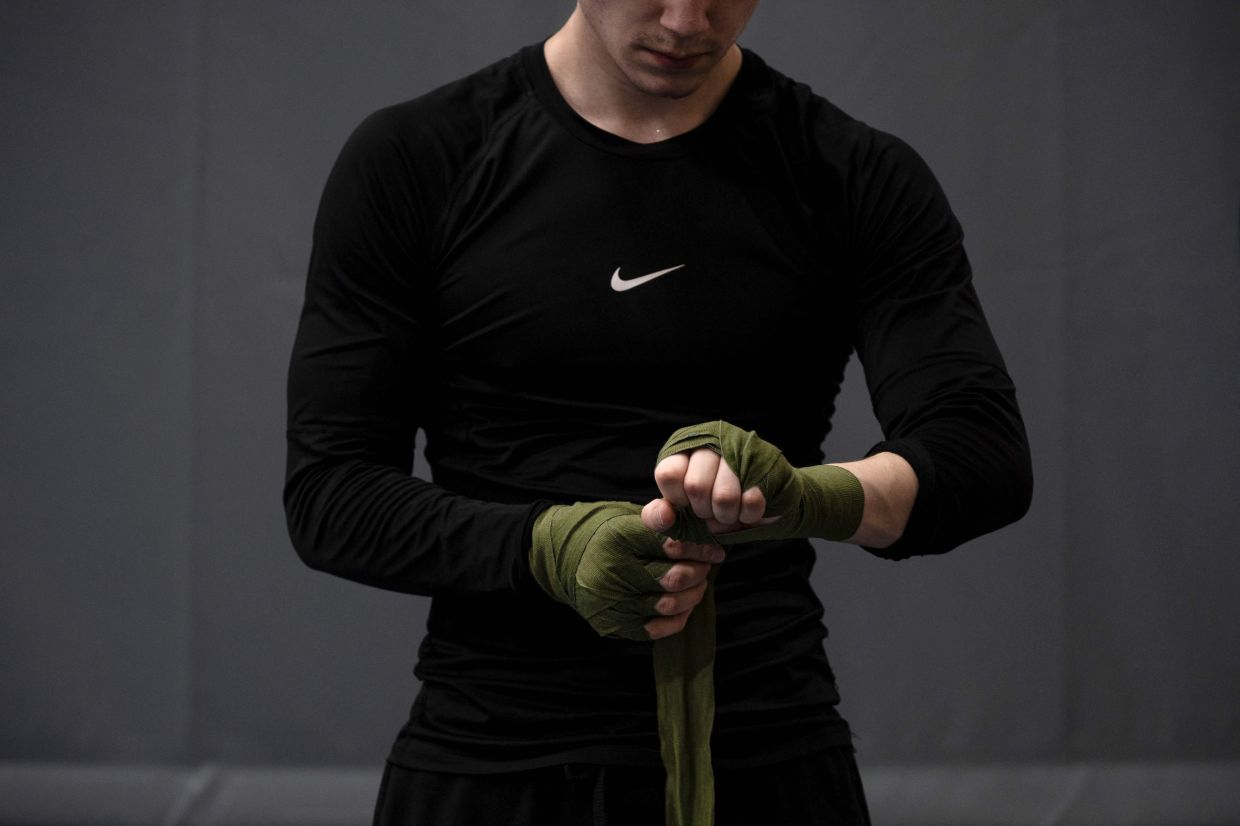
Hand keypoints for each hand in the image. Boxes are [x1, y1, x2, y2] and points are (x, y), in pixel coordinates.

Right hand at [529, 501, 723, 640]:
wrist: (566, 560)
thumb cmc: (609, 535)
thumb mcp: (629, 516)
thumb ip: (662, 518)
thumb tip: (698, 519)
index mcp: (618, 537)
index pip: (671, 544)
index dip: (700, 547)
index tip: (715, 550)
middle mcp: (612, 571)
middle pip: (674, 577)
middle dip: (699, 571)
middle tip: (706, 566)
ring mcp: (611, 602)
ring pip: (670, 604)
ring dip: (693, 594)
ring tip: (697, 583)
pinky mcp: (613, 625)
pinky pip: (659, 628)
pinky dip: (678, 617)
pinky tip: (682, 604)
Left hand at [643, 420, 865, 545]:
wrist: (764, 503)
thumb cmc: (714, 506)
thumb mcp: (682, 511)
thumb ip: (660, 515)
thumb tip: (664, 516)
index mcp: (684, 449)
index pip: (668, 474)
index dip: (677, 499)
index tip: (687, 504)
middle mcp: (711, 442)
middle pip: (695, 487)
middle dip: (705, 512)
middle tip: (713, 512)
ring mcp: (740, 448)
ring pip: (724, 497)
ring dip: (728, 517)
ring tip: (732, 513)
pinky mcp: (766, 462)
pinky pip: (751, 500)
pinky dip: (749, 516)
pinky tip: (750, 510)